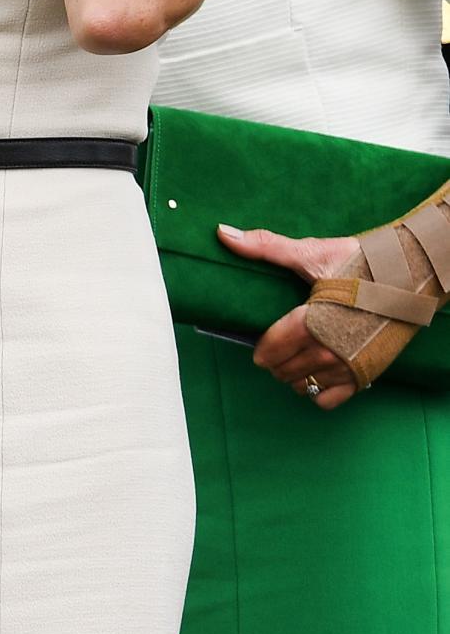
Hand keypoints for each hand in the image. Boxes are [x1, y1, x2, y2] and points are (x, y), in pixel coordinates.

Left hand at [218, 223, 362, 406]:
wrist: (412, 275)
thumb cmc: (361, 263)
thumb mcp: (311, 253)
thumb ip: (266, 247)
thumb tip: (223, 233)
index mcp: (309, 322)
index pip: (270, 350)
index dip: (260, 349)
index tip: (260, 346)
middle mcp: (327, 350)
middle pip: (282, 370)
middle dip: (275, 362)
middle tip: (279, 349)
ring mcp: (347, 366)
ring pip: (303, 386)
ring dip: (293, 376)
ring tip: (296, 359)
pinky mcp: (366, 374)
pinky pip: (329, 400)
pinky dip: (318, 391)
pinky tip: (318, 374)